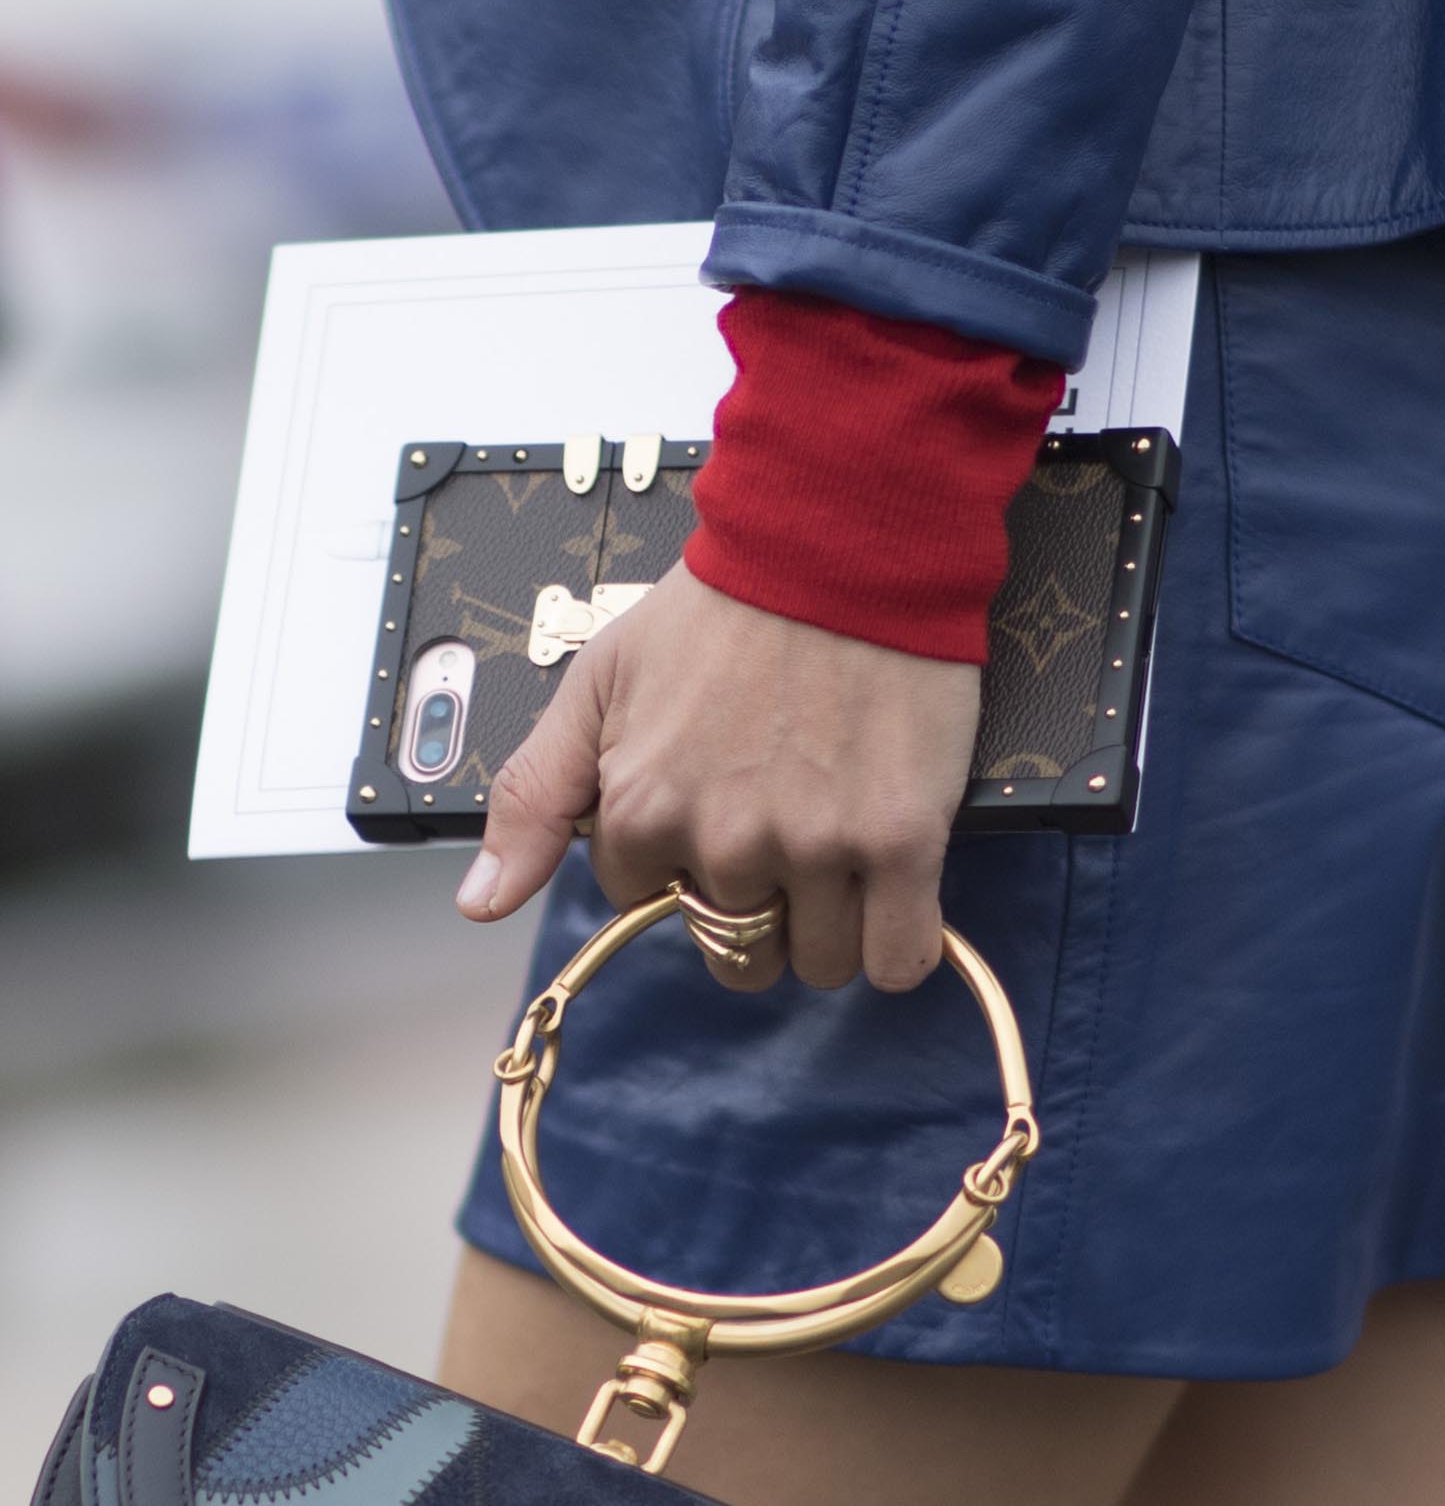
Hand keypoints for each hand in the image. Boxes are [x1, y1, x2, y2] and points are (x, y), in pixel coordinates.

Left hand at [455, 565, 979, 992]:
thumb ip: (534, 796)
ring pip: (818, 963)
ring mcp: (817, 848)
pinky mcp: (902, 842)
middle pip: (736, 951)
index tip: (713, 805)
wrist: (839, 541)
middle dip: (756, 913)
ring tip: (841, 846)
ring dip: (828, 928)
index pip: (648, 902)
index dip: (679, 861)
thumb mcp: (597, 682)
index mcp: (642, 810)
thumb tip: (481, 906)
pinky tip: (892, 901)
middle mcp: (724, 843)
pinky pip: (898, 959)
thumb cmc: (722, 605)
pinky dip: (897, 948)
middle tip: (784, 830)